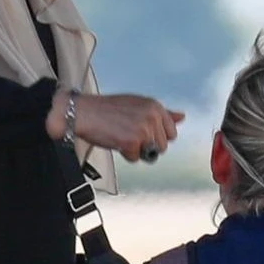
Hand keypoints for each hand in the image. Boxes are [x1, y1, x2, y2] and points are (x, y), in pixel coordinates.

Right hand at [50, 88, 183, 162]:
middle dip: (146, 144)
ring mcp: (143, 130)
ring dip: (136, 149)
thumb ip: (162, 113)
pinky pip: (136, 158)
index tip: (141, 131)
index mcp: (155, 106)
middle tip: (128, 133)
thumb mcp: (137, 105)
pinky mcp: (132, 142)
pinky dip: (125, 154)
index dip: (155, 136)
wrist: (82, 112)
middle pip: (162, 146)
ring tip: (121, 135)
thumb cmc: (106, 109)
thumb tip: (182, 117)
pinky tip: (115, 140)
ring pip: (150, 153)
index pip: (171, 132)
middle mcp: (152, 116)